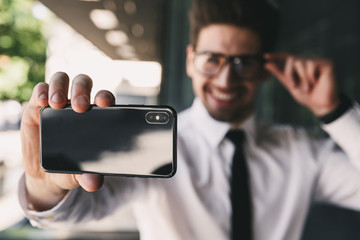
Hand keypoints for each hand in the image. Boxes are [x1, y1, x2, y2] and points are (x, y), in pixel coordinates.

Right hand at [21, 72, 114, 210]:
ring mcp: (57, 103)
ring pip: (62, 80)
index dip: (105, 96)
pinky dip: (42, 90)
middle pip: (83, 83)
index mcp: (95, 116)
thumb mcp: (79, 174)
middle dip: (82, 89)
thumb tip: (95, 182)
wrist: (46, 174)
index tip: (104, 103)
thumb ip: (88, 176)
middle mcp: (77, 105)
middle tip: (80, 106)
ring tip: (57, 104)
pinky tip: (43, 101)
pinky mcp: (37, 106)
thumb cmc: (70, 168)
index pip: (103, 98)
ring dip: (60, 87)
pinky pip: (41, 90)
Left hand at [264, 53, 339, 116]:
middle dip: (290, 74)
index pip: (286, 56)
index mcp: (298, 64)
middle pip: (291, 59)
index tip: (264, 56)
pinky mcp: (327, 62)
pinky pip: (311, 64)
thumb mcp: (290, 84)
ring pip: (300, 61)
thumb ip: (279, 74)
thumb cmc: (307, 95)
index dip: (276, 55)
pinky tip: (316, 82)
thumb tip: (266, 64)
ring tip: (308, 86)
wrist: (320, 105)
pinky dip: (310, 76)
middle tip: (295, 86)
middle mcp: (308, 59)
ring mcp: (317, 59)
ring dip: (302, 78)